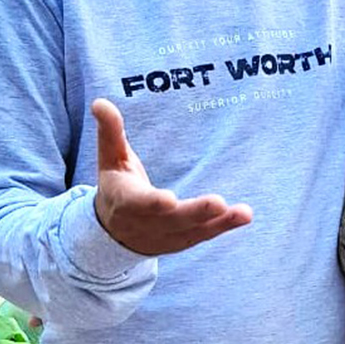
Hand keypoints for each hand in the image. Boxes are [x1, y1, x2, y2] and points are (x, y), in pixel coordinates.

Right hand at [91, 98, 251, 255]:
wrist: (113, 233)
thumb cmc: (116, 185)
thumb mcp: (110, 158)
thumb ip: (110, 132)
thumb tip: (100, 102)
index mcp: (125, 201)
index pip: (138, 203)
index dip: (152, 203)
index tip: (168, 199)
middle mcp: (146, 223)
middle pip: (172, 219)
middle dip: (195, 212)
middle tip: (218, 203)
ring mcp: (165, 236)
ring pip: (192, 231)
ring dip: (218, 222)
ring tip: (243, 213)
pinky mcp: (182, 241)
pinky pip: (205, 234)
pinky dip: (225, 226)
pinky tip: (244, 216)